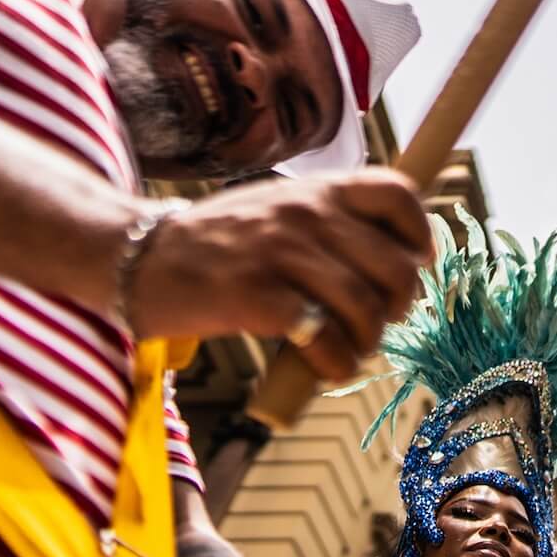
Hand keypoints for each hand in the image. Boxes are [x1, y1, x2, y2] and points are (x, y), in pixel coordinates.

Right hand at [122, 168, 432, 377]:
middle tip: (375, 322)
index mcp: (317, 190)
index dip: (419, 235)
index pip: (397, 194)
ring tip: (350, 350)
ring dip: (368, 342)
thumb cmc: (219, 243)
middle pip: (396, 267)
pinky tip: (323, 367)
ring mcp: (280, 253)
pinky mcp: (255, 296)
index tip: (413, 264)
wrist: (137, 257)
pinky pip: (325, 339)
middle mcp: (304, 214)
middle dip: (398, 307)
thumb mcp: (279, 210)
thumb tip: (399, 257)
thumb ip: (333, 223)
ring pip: (366, 308)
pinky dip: (335, 363)